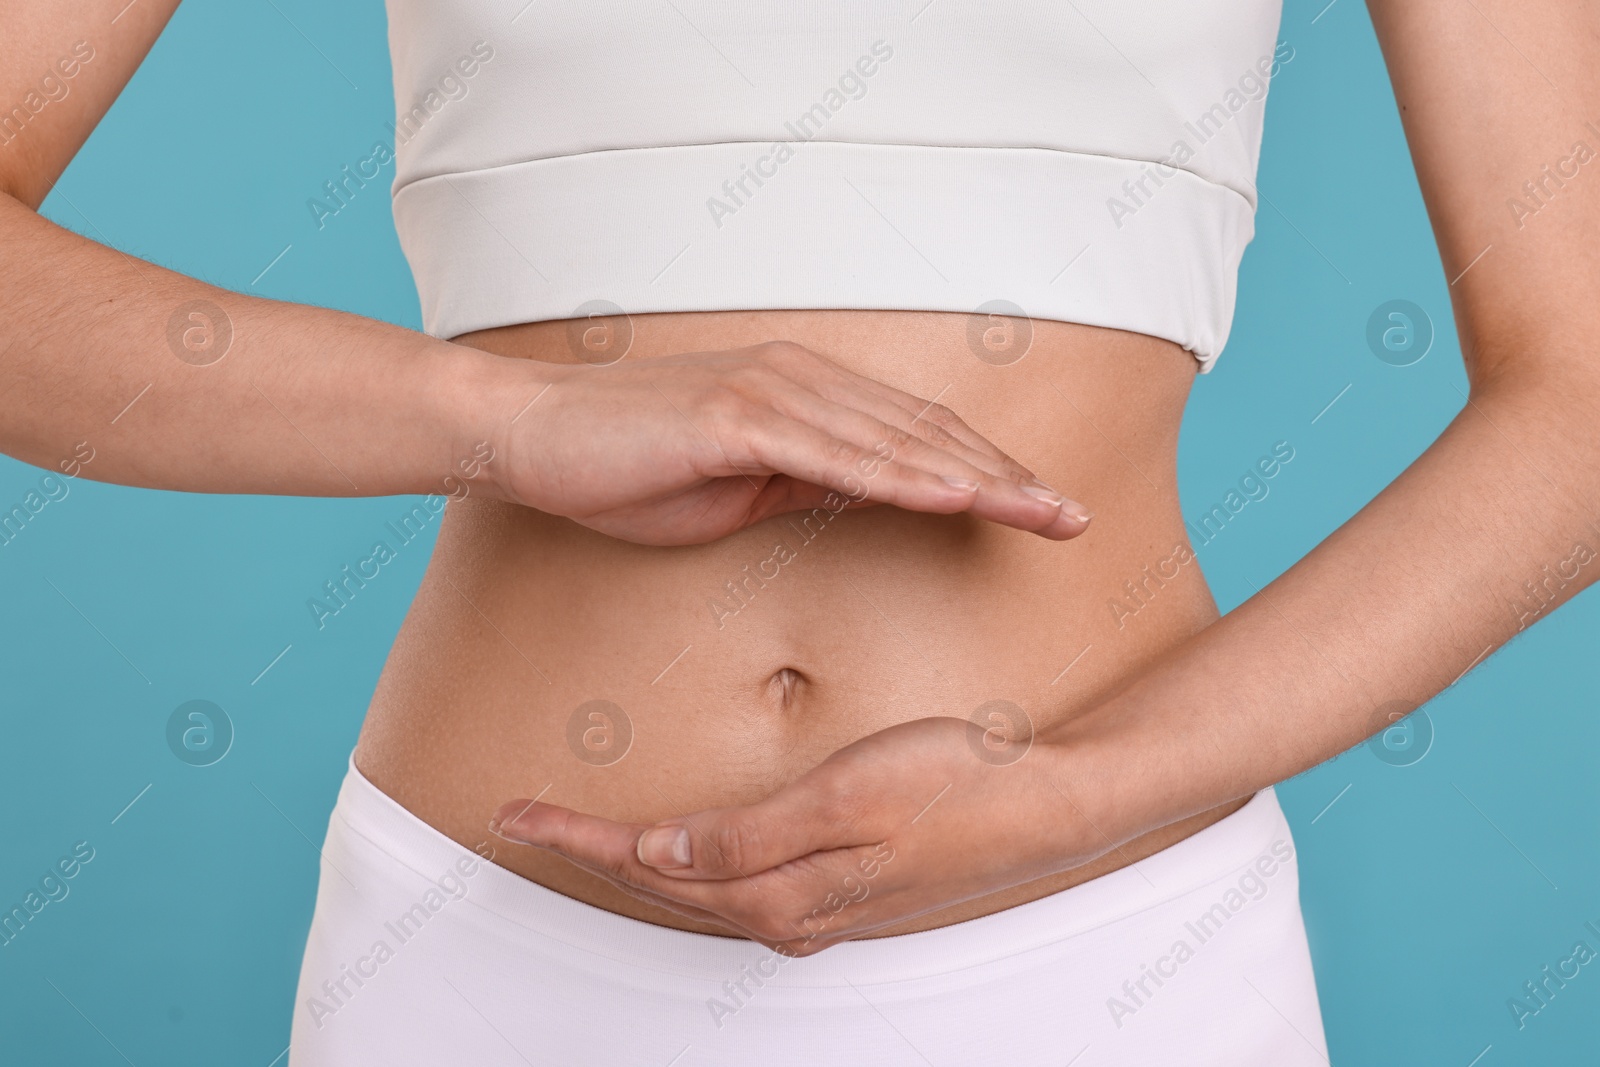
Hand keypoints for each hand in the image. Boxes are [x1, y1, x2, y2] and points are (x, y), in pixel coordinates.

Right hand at [487, 340, 1091, 545]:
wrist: (530, 438)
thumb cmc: (625, 468)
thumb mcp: (735, 491)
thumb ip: (806, 486)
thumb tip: (869, 499)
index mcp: (805, 396)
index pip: (915, 438)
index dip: (985, 472)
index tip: (1040, 510)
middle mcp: (801, 380)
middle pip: (927, 434)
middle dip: (1008, 477)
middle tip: (1074, 517)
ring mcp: (772, 393)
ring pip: (898, 442)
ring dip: (978, 479)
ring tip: (1042, 512)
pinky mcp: (736, 416)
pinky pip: (837, 455)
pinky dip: (902, 476)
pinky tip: (956, 497)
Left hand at [488, 717, 1105, 954]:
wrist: (1052, 806)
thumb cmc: (957, 787)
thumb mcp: (846, 799)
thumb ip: (748, 836)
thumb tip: (662, 852)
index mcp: (779, 892)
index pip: (650, 866)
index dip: (578, 838)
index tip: (516, 813)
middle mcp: (790, 914)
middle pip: (665, 885)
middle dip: (592, 853)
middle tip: (529, 820)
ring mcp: (821, 908)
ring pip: (702, 891)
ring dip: (640, 864)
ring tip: (591, 833)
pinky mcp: (847, 891)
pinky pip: (746, 889)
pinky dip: (698, 869)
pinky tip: (694, 854)